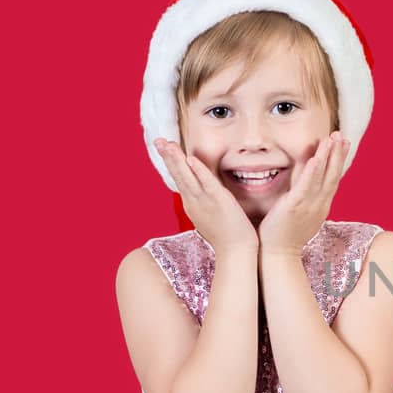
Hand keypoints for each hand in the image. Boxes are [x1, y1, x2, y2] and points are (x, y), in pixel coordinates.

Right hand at [155, 138, 257, 255]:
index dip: (171, 163)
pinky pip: (207, 183)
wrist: (235, 252)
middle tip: (157, 139)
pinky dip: (198, 171)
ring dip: (176, 159)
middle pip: (178, 175)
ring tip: (166, 144)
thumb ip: (205, 203)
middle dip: (168, 157)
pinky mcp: (219, 202)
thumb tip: (202, 195)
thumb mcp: (210, 216)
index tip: (163, 148)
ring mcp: (204, 202)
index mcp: (192, 204)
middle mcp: (194, 201)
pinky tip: (191, 159)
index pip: (180, 179)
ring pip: (187, 177)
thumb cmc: (226, 236)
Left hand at [258, 131, 348, 254]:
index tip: (343, 145)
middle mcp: (320, 205)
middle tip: (343, 136)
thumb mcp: (300, 216)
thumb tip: (304, 189)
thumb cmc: (284, 236)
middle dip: (339, 154)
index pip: (333, 180)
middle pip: (333, 175)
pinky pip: (307, 186)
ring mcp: (310, 206)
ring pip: (324, 177)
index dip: (338, 162)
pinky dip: (313, 171)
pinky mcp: (296, 207)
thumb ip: (304, 200)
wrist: (278, 255)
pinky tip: (317, 158)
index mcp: (321, 206)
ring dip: (330, 156)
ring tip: (334, 138)